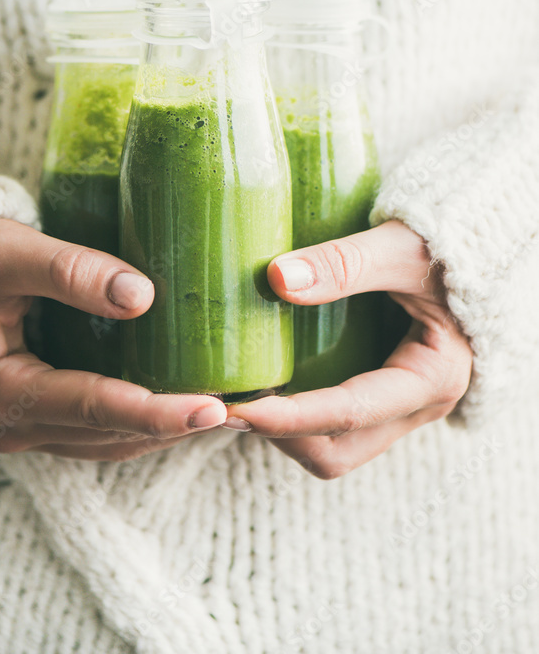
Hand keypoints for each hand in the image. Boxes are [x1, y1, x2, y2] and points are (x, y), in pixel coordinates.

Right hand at [0, 219, 226, 460]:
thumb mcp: (9, 252)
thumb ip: (70, 270)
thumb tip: (142, 297)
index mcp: (3, 390)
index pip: (94, 408)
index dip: (156, 412)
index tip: (214, 410)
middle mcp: (14, 424)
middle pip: (110, 435)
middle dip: (176, 427)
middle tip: (244, 410)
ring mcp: (29, 426)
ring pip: (111, 442)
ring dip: (167, 431)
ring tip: (231, 410)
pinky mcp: (44, 416)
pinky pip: (103, 431)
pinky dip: (145, 421)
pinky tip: (185, 401)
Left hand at [223, 221, 472, 478]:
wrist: (474, 250)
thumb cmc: (446, 244)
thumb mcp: (399, 247)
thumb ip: (344, 261)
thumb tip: (274, 278)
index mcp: (432, 376)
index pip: (349, 412)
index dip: (288, 416)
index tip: (235, 408)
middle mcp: (418, 406)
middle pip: (336, 452)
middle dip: (277, 436)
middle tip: (222, 403)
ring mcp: (400, 406)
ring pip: (333, 448)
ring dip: (282, 432)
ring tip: (236, 393)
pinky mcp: (383, 394)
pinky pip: (335, 427)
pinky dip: (295, 416)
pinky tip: (263, 381)